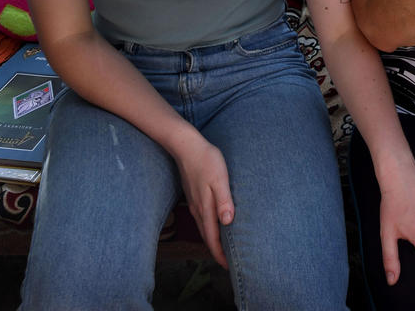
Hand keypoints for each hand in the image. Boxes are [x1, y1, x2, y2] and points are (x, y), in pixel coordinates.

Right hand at [175, 137, 233, 267]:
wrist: (186, 146)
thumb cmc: (206, 160)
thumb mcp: (220, 179)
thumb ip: (224, 200)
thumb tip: (228, 222)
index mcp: (205, 208)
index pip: (212, 238)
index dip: (219, 254)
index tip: (228, 267)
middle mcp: (198, 209)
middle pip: (207, 236)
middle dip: (216, 251)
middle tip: (227, 263)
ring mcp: (194, 203)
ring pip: (203, 228)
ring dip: (212, 240)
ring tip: (222, 247)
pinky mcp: (193, 196)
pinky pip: (201, 218)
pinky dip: (208, 227)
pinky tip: (214, 224)